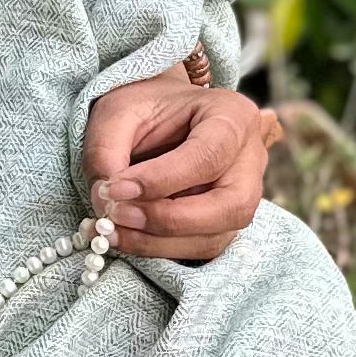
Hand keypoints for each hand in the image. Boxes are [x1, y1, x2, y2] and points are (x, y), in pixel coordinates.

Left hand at [82, 75, 277, 261]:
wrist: (158, 116)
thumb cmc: (144, 108)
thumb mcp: (117, 111)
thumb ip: (106, 150)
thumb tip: (105, 200)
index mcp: (233, 116)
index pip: (209, 155)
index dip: (162, 179)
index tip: (114, 189)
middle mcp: (250, 159)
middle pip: (230, 205)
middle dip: (169, 220)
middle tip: (116, 216)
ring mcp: (244, 195)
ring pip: (215, 236)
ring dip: (158, 242)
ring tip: (111, 230)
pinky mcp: (225, 223)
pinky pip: (200, 248)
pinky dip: (159, 249)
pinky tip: (125, 236)